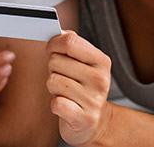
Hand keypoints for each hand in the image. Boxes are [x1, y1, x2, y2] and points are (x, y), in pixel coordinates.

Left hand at [46, 31, 112, 146]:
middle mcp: (100, 79)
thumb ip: (71, 45)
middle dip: (53, 69)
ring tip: (65, 92)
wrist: (95, 122)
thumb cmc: (83, 88)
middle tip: (64, 77)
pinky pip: (57, 103)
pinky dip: (55, 104)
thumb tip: (59, 32)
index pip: (70, 41)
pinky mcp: (84, 118)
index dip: (54, 44)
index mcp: (101, 61)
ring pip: (52, 81)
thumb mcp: (83, 63)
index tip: (52, 50)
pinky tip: (65, 106)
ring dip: (53, 87)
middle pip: (56, 61)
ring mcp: (94, 100)